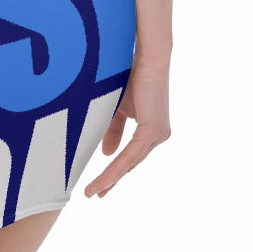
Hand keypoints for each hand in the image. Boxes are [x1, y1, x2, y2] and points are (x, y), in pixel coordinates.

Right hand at [83, 50, 170, 198]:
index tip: (99, 185)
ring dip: (111, 178)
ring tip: (94, 191)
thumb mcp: (118, 108)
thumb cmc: (131, 76)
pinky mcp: (152, 130)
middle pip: (131, 163)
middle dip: (112, 180)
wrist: (145, 57)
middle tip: (95, 194)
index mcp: (151, 130)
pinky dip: (116, 168)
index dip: (114, 170)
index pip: (130, 155)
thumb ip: (113, 130)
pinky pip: (131, 155)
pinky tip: (104, 179)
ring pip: (130, 163)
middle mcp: (158, 135)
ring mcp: (157, 134)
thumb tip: (107, 155)